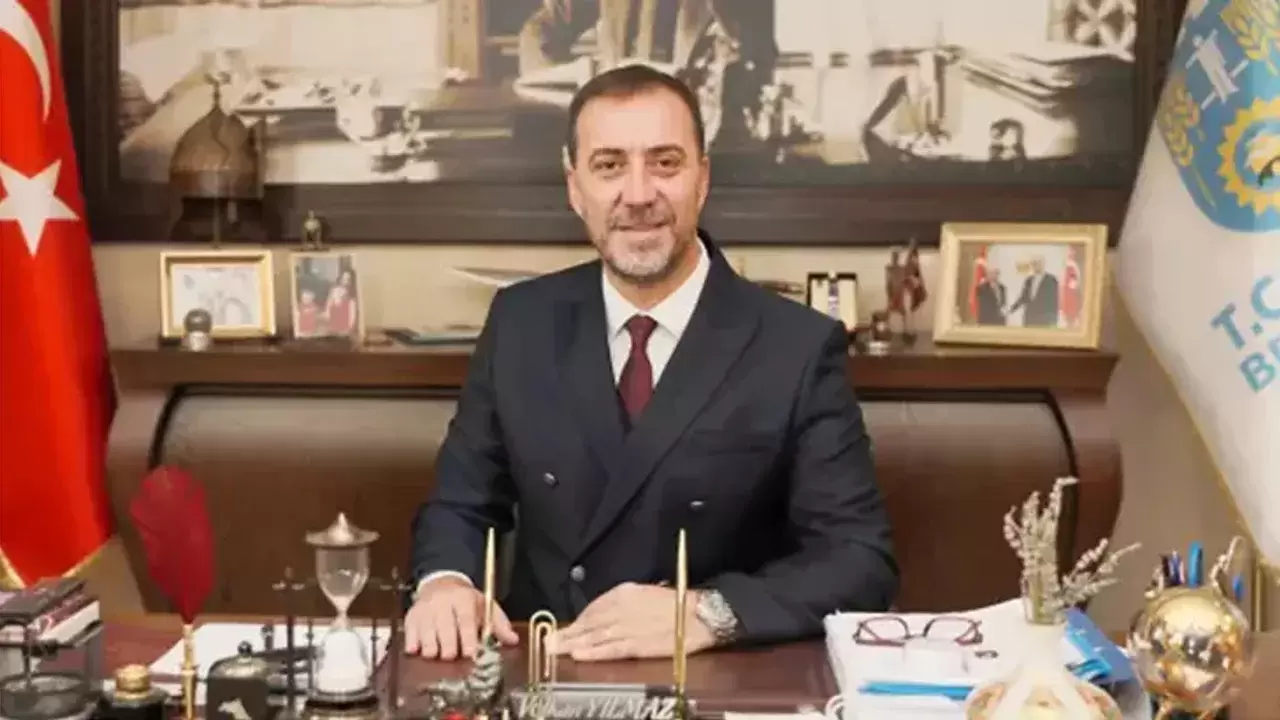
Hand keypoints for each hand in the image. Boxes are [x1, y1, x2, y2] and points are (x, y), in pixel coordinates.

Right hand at [404, 576, 519, 659]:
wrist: (441, 584)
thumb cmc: (466, 601)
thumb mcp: (486, 607)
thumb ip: (499, 625)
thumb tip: (512, 640)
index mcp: (463, 598)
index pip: (465, 620)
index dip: (467, 639)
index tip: (470, 654)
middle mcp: (442, 602)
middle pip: (445, 631)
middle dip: (450, 649)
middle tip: (453, 656)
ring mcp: (424, 610)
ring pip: (426, 636)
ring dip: (433, 650)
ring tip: (439, 653)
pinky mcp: (411, 617)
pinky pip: (409, 636)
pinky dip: (414, 646)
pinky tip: (419, 649)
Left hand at [553, 583, 714, 661]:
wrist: (698, 614)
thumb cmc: (674, 603)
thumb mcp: (644, 594)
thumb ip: (622, 604)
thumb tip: (604, 616)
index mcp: (623, 593)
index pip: (593, 608)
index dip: (577, 621)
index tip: (564, 629)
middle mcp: (621, 608)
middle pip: (588, 623)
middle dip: (567, 633)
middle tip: (548, 642)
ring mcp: (627, 627)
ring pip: (594, 637)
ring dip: (573, 644)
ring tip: (555, 650)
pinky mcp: (637, 645)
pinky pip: (610, 649)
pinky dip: (593, 653)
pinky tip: (578, 655)